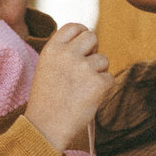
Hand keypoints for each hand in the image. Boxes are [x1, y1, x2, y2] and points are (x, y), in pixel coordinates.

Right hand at [24, 23, 112, 150]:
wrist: (45, 128)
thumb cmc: (46, 100)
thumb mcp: (47, 68)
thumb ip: (64, 53)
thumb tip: (89, 44)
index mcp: (52, 48)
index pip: (74, 26)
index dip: (81, 35)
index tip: (83, 47)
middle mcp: (67, 54)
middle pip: (92, 36)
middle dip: (93, 50)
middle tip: (85, 69)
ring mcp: (83, 68)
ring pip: (103, 59)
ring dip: (98, 72)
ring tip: (82, 89)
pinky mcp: (97, 83)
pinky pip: (109, 78)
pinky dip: (103, 89)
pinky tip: (88, 98)